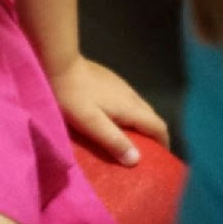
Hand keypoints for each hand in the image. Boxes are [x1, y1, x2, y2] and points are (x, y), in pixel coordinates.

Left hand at [48, 55, 169, 165]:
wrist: (59, 63)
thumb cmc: (73, 96)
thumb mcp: (91, 123)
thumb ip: (114, 141)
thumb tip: (137, 160)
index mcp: (130, 106)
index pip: (158, 126)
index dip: (164, 143)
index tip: (162, 159)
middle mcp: (130, 94)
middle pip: (151, 116)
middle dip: (153, 136)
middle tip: (145, 154)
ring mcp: (119, 84)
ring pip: (139, 107)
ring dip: (140, 124)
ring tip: (129, 141)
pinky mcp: (108, 79)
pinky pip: (127, 100)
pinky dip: (128, 114)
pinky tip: (114, 120)